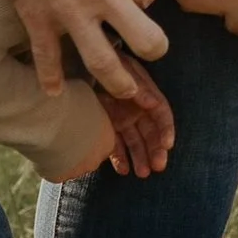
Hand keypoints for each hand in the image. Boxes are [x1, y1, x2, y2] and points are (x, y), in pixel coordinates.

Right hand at [0, 0, 186, 99]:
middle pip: (144, 41)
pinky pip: (45, 58)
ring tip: (125, 91)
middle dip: (153, 48)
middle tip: (151, 49)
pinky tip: (55, 91)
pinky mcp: (36, 17)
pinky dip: (50, 77)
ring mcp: (70, 11)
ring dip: (117, 82)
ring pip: (102, 62)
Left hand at [95, 51, 176, 176]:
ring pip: (134, 141)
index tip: (167, 145)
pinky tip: (123, 170)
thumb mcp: (121, 70)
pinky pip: (115, 145)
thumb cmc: (100, 62)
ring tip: (142, 174)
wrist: (70, 65)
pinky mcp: (105, 126)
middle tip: (158, 167)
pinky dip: (120, 158)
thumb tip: (155, 105)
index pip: (160, 113)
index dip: (166, 129)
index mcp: (142, 93)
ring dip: (140, 157)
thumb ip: (137, 86)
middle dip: (155, 149)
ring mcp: (119, 118)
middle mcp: (134, 107)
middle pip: (150, 131)